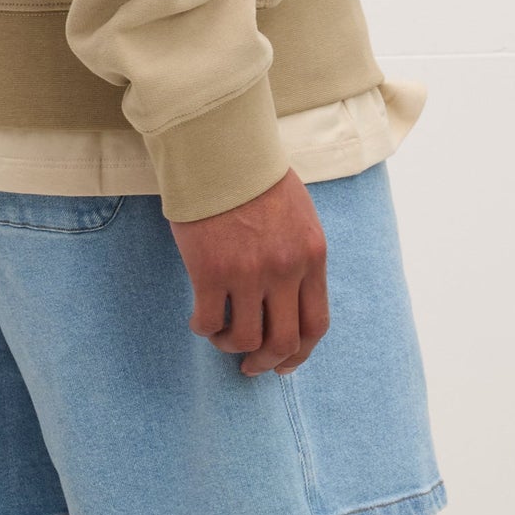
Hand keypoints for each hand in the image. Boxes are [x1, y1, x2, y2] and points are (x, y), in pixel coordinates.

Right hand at [167, 168, 329, 375]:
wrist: (220, 148)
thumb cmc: (255, 175)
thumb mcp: (298, 215)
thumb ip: (300, 255)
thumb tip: (289, 295)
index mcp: (312, 256)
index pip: (316, 324)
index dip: (300, 353)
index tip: (284, 362)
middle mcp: (286, 270)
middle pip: (285, 341)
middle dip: (267, 362)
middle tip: (250, 366)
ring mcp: (248, 273)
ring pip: (246, 339)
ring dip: (231, 346)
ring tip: (220, 336)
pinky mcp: (210, 270)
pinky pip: (209, 320)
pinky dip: (204, 328)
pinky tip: (199, 319)